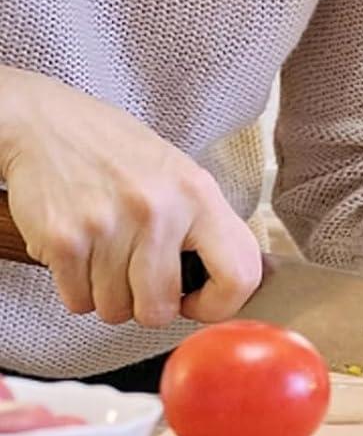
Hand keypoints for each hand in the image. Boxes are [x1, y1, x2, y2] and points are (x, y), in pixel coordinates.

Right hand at [0, 67, 261, 325]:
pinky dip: (77, 289)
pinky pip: (77, 302)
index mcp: (199, 194)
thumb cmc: (120, 155)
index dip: (219, 305)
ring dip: (108, 295)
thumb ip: (204, 227)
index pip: (239, 274)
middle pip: (159, 309)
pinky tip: (82, 253)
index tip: (197, 301)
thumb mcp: (180, 176)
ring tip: (107, 255)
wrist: (49, 125)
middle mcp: (160, 210)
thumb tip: (229, 286)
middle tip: (138, 277)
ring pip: (114, 310)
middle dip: (147, 305)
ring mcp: (110, 226)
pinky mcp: (65, 241)